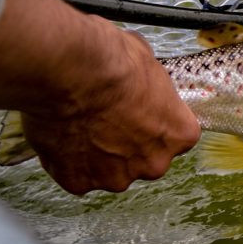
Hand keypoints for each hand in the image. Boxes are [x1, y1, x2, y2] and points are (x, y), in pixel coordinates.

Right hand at [20, 22, 200, 194]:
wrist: (72, 72)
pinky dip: (67, 160)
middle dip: (128, 143)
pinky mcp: (79, 182)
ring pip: (110, 170)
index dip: (155, 123)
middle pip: (145, 158)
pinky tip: (63, 135)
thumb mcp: (148, 61)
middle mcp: (154, 162)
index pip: (177, 136)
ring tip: (82, 125)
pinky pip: (75, 174)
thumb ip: (152, 84)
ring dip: (98, 154)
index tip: (141, 113)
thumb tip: (140, 75)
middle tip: (108, 119)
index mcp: (179, 134)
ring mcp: (115, 176)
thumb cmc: (113, 63)